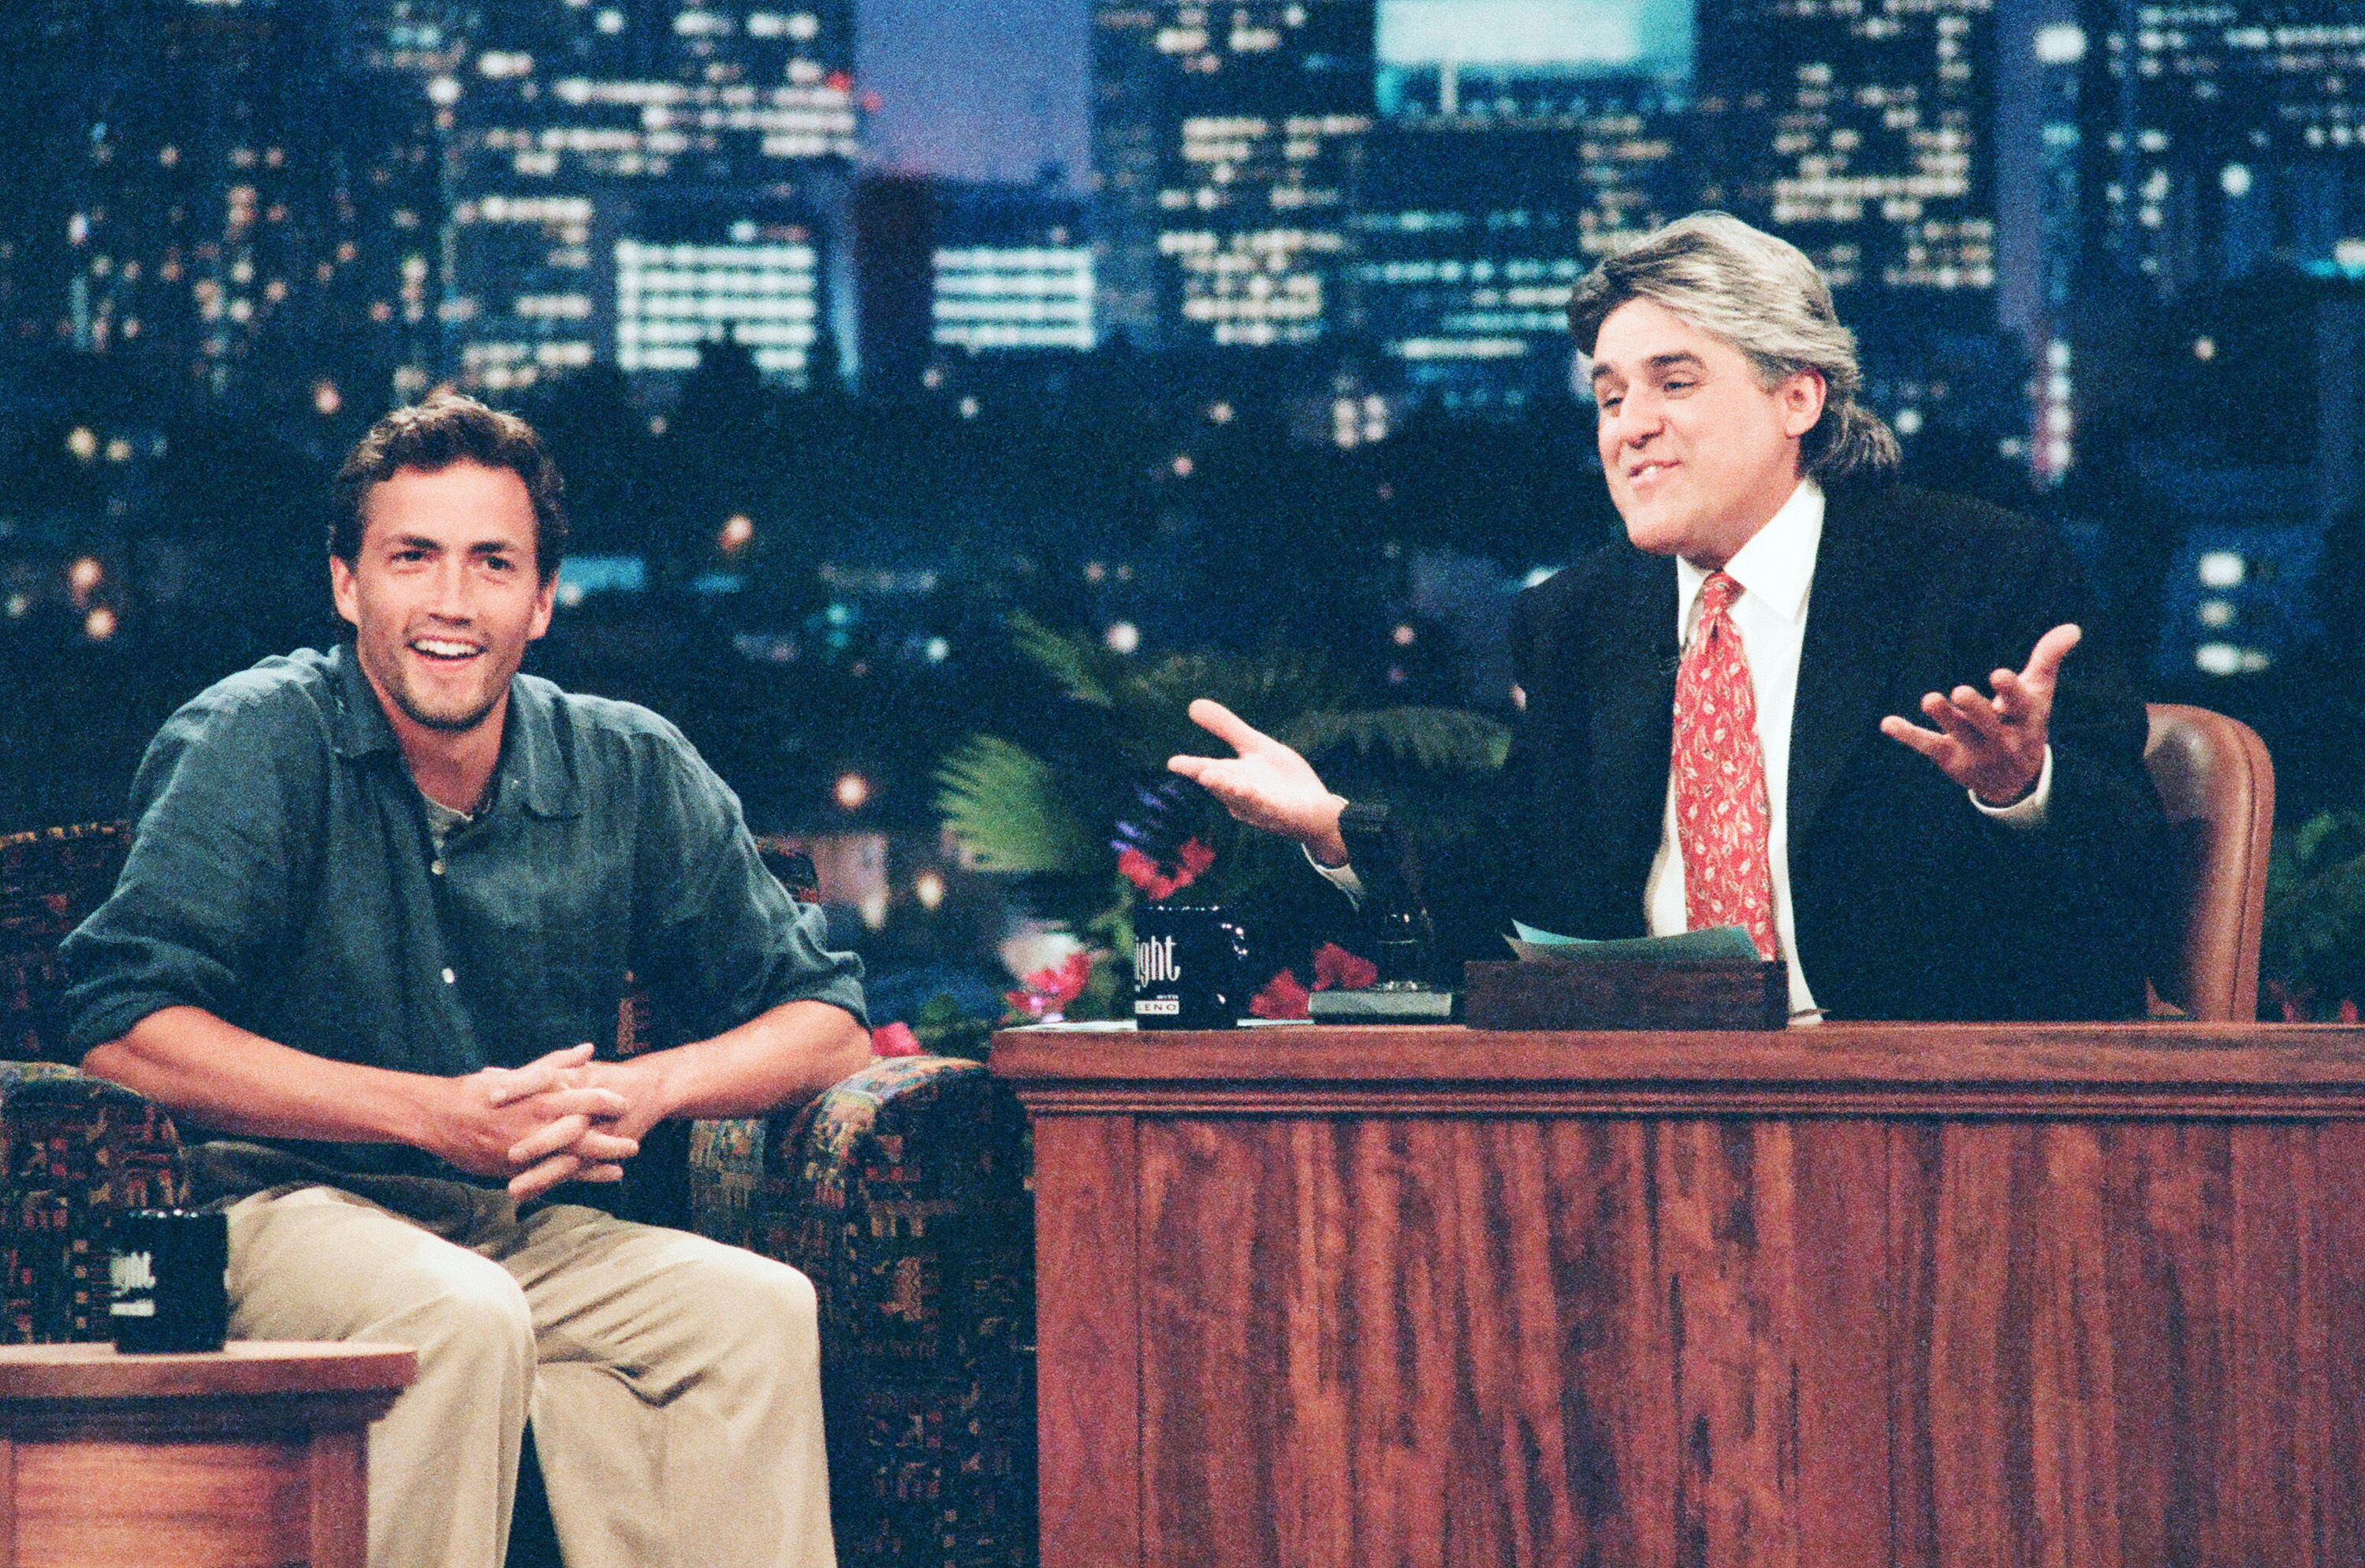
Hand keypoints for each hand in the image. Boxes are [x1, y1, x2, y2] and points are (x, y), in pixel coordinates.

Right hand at [435, 1044, 642, 1200]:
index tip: (626, 1103)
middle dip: (611, 1144)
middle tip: (634, 1146)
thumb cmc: (478, 1091)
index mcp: (540, 1099)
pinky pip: (545, 1178)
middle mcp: (536, 1128)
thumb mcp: (519, 1074)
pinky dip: (565, 1180)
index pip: (586, 1100)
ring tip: (618, 1172)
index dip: (608, 1103)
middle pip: (584, 1138)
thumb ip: (556, 1063)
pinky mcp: (512, 1170)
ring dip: (595, 1168)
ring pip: (568, 1163)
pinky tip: (580, 1184)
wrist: (437, 1118)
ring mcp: (525, 1152)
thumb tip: (587, 1049)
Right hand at [1167, 699, 1350, 865]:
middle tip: (1197, 769)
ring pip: (1240, 798)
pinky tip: (1252, 791)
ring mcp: (1259, 807)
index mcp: (1232, 777)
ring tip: (1211, 777)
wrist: (1315, 806)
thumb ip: (1226, 728)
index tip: (1173, 763)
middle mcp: (1240, 795)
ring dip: (1227, 789)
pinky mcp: (1280, 814)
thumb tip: (1192, 705)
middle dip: (1209, 777)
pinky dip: (1258, 800)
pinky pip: (1267, 807)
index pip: (1208, 770)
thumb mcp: (1255, 746)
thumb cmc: (1281, 778)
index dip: (1191, 767)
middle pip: (1221, 786)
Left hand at [1879, 623, 2079, 805]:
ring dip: (1943, 717)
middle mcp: (2001, 737)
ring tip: (1929, 699)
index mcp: (2025, 719)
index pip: (2021, 705)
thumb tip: (2073, 627)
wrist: (2016, 778)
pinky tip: (1887, 723)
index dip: (2010, 691)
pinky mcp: (1949, 758)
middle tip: (1960, 692)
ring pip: (1957, 734)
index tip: (1999, 675)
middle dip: (1975, 709)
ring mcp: (1974, 750)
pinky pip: (1927, 746)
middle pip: (1987, 723)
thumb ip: (2048, 658)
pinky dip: (1907, 735)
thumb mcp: (2038, 691)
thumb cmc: (2024, 721)